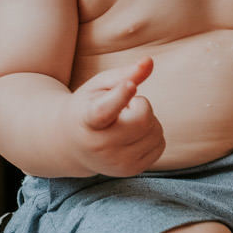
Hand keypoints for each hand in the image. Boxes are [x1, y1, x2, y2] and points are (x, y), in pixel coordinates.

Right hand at [66, 57, 164, 176]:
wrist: (72, 145)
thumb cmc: (88, 107)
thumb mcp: (99, 86)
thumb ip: (124, 73)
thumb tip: (149, 61)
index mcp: (86, 120)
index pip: (103, 110)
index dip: (119, 97)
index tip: (130, 85)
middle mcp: (100, 146)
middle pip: (142, 118)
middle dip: (140, 104)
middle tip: (125, 106)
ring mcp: (116, 162)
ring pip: (155, 131)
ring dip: (146, 120)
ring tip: (125, 122)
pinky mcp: (131, 170)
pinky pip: (160, 144)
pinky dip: (152, 134)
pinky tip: (132, 135)